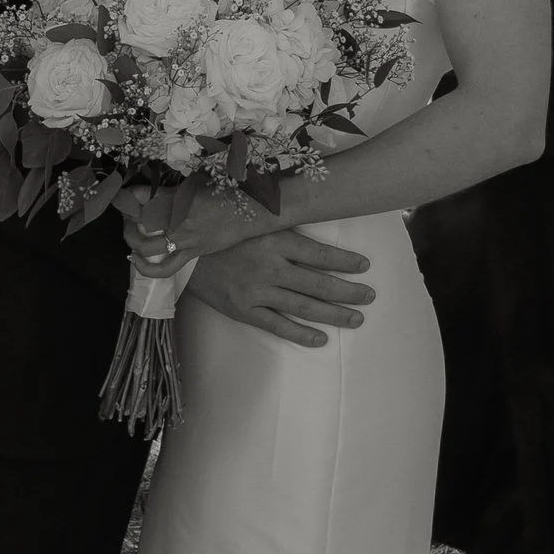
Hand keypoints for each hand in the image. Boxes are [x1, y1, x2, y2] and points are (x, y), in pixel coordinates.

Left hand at [125, 183, 270, 276]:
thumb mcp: (197, 181)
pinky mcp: (192, 253)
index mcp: (177, 196)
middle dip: (125, 218)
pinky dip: (146, 268)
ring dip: (131, 240)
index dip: (125, 196)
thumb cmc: (227, 190)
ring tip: (129, 234)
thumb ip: (173, 188)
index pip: (139, 195)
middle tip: (125, 213)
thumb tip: (151, 192)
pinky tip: (137, 261)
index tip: (121, 196)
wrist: (252, 211)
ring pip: (145, 246)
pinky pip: (165, 268)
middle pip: (137, 221)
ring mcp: (184, 239)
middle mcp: (177, 218)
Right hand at [188, 228, 374, 349]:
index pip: (319, 253)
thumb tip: (315, 214)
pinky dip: (300, 333)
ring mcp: (256, 291)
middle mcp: (269, 266)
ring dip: (333, 314)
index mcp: (274, 239)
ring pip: (303, 306)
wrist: (182, 253)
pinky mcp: (243, 310)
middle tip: (370, 296)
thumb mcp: (254, 219)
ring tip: (356, 318)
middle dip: (348, 291)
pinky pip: (277, 325)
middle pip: (318, 283)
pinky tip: (320, 338)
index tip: (365, 265)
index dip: (345, 261)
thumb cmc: (222, 233)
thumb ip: (282, 223)